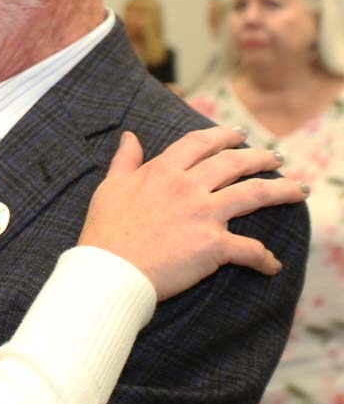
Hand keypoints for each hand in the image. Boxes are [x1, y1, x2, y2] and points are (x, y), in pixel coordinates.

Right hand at [79, 125, 307, 300]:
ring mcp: (204, 215)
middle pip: (234, 163)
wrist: (110, 270)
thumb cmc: (105, 231)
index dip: (222, 135)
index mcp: (163, 171)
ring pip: (255, 195)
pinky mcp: (214, 246)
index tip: (238, 134)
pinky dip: (264, 258)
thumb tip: (130, 137)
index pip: (199, 143)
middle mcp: (187, 187)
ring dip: (282, 191)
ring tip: (299, 190)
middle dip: (260, 157)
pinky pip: (250, 250)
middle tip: (276, 157)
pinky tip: (272, 264)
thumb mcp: (110, 187)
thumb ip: (125, 161)